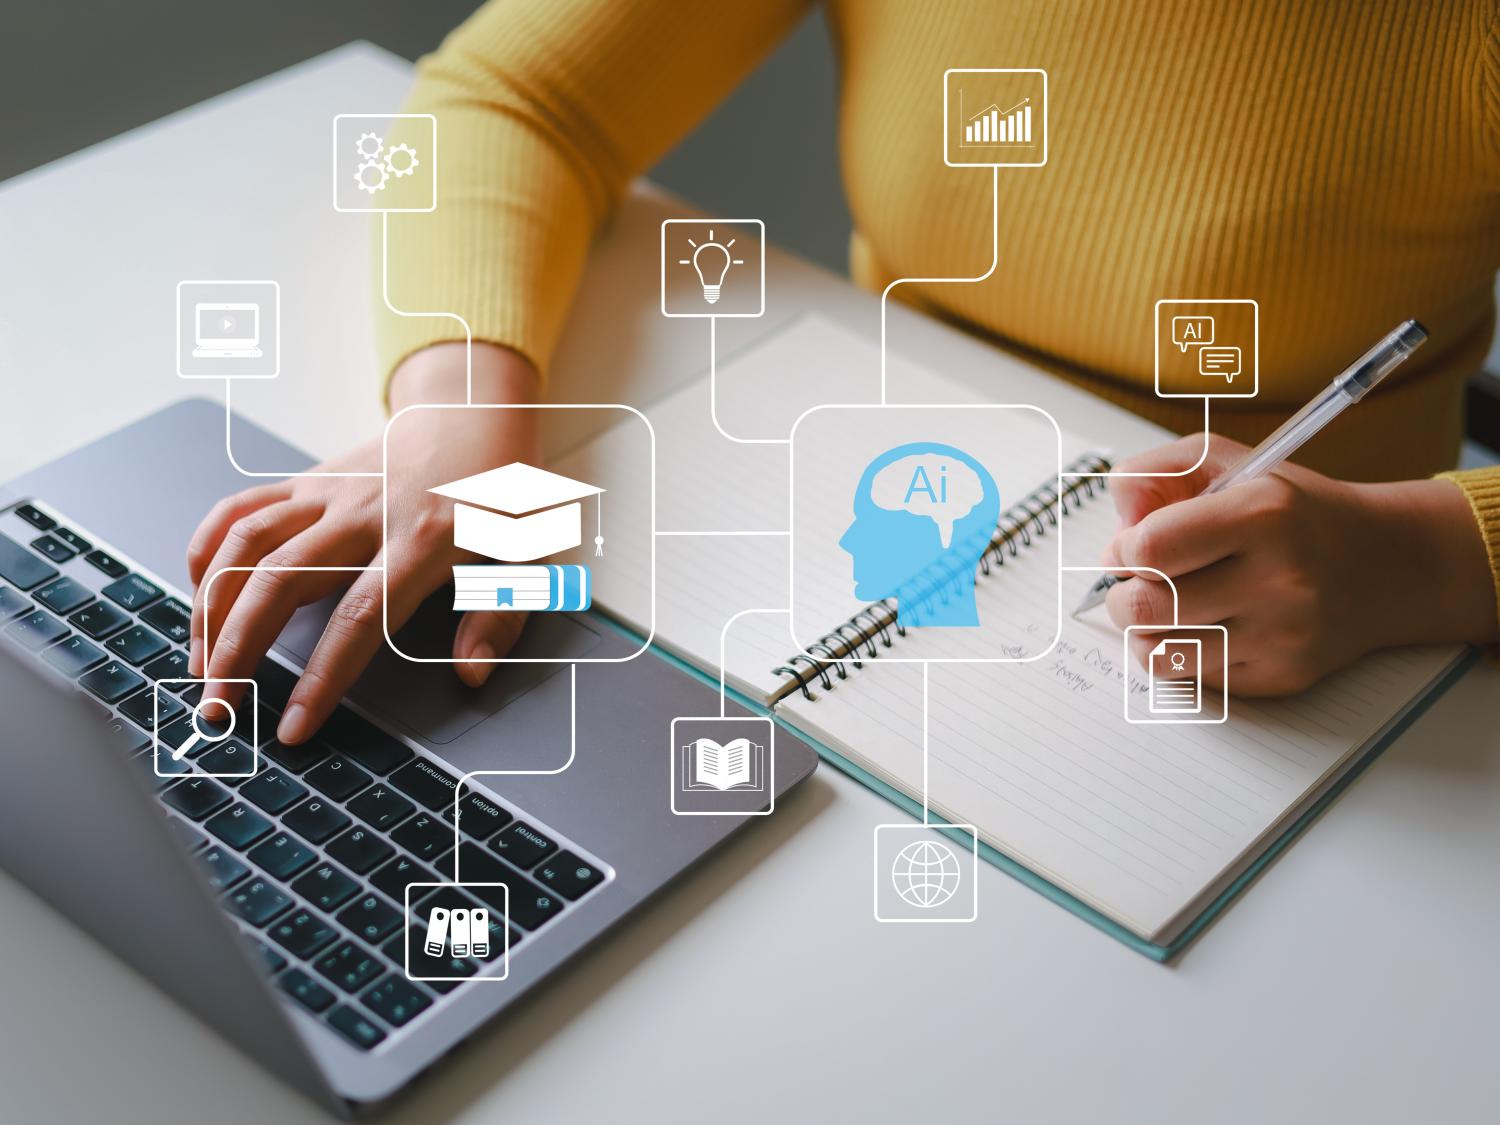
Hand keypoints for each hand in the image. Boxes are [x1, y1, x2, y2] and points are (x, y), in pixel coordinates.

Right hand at [187, 343, 539, 742]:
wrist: (478, 409)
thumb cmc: (505, 493)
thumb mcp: (530, 556)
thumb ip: (501, 616)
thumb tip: (471, 672)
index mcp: (425, 540)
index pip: (360, 618)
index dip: (320, 677)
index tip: (292, 726)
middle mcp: (367, 513)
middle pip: (282, 582)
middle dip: (239, 650)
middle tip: (220, 708)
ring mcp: (330, 492)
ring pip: (247, 545)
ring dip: (212, 608)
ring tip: (202, 665)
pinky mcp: (308, 479)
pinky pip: (241, 509)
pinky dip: (207, 549)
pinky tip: (198, 595)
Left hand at [1100, 434, 1496, 694]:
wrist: (1386, 564)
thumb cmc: (1289, 510)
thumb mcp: (1224, 462)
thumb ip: (1154, 473)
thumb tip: (1114, 530)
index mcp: (1263, 514)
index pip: (1150, 547)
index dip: (1126, 548)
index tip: (1136, 545)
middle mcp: (1278, 578)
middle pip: (1145, 608)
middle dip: (1122, 596)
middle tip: (1136, 584)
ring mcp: (1283, 634)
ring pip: (1159, 654)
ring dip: (1143, 631)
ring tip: (1161, 608)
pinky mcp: (1283, 676)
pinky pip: (1195, 678)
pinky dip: (1183, 655)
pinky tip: (1203, 627)